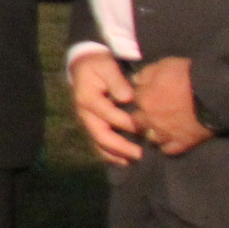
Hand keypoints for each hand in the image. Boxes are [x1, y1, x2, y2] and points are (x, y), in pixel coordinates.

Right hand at [69, 50, 143, 165]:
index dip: (126, 123)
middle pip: (100, 135)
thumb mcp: (107, 66)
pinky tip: (123, 160)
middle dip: (120, 147)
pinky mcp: (90, 125)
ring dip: (114, 155)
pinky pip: (98, 143)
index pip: (109, 115)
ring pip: (98, 143)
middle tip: (140, 154)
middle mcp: (84, 113)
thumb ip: (117, 81)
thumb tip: (127, 98)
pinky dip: (110, 154)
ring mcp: (86, 121)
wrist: (83, 66)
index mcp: (88, 99)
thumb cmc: (98, 66)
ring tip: (132, 161)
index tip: (145, 128)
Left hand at [134, 57, 211, 156]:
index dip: (138, 99)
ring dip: (152, 134)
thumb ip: (146, 73)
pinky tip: (169, 141)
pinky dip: (167, 146)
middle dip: (140, 119)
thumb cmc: (187, 75)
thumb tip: (135, 80)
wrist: (213, 93)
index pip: (132, 101)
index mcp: (144, 99)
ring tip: (158, 130)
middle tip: (148, 116)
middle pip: (136, 123)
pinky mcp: (182, 143)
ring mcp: (165, 133)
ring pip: (150, 138)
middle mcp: (150, 118)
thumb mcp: (164, 66)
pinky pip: (168, 150)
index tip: (144, 98)